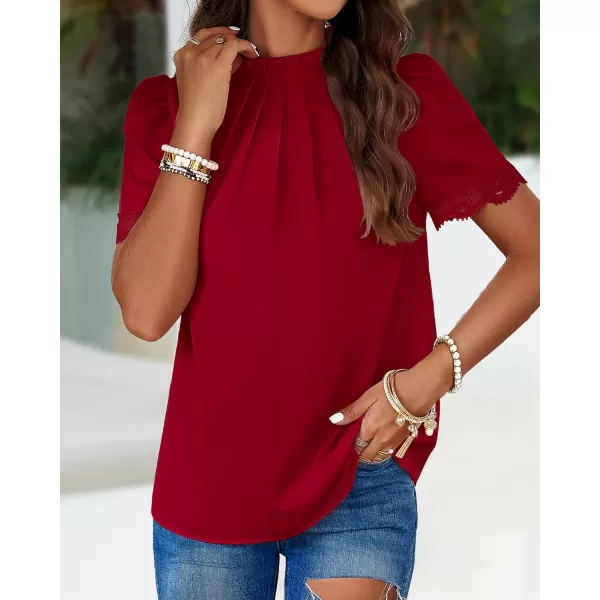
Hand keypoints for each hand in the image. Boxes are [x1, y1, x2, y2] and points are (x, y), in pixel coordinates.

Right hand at [172, 27, 258, 143]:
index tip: (231, 38)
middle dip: (230, 39)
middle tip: (243, 46)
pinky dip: (246, 46)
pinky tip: (252, 53)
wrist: (194, 121)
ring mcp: (203, 57)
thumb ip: (209, 66)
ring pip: (225, 39)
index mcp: (181, 55)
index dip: (219, 34)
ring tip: (250, 53)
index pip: (202, 35)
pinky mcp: (218, 65)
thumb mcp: (196, 81)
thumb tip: (232, 58)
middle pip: (214, 35)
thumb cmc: (196, 108)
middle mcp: (190, 52)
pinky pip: (234, 45)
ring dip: (240, 44)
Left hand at [329, 370, 436, 461]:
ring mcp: (396, 440)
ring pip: (382, 455)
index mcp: (370, 429)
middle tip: (358, 447)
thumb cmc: (391, 390)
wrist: (420, 389)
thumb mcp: (368, 396)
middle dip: (362, 453)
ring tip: (370, 447)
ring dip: (374, 454)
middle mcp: (382, 439)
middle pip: (369, 455)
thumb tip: (334, 420)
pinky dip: (387, 450)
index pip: (356, 447)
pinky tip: (385, 442)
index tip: (348, 442)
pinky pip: (393, 451)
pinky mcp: (407, 437)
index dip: (351, 446)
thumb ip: (352, 411)